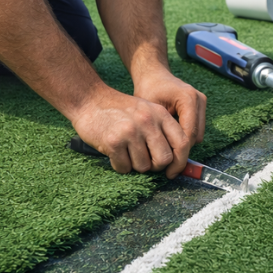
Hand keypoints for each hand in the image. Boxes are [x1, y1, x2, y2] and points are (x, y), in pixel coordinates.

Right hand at [70, 86, 190, 177]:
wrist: (90, 100)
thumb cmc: (120, 110)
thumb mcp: (147, 111)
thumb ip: (163, 131)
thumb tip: (177, 162)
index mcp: (160, 114)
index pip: (182, 143)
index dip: (181, 162)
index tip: (172, 171)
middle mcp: (148, 121)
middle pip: (163, 159)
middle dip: (154, 166)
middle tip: (143, 160)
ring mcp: (131, 131)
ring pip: (143, 167)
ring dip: (134, 165)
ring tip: (125, 150)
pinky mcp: (113, 141)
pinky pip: (124, 167)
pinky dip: (119, 165)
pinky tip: (114, 152)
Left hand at [133, 69, 205, 176]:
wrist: (154, 74)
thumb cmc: (147, 89)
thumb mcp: (148, 110)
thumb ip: (157, 131)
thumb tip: (162, 158)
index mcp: (188, 99)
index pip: (188, 135)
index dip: (179, 156)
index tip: (169, 171)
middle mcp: (199, 100)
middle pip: (195, 137)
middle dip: (182, 154)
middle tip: (169, 171)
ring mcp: (202, 103)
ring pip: (197, 136)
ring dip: (183, 147)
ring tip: (167, 158)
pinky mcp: (200, 108)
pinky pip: (196, 131)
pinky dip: (184, 139)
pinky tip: (170, 146)